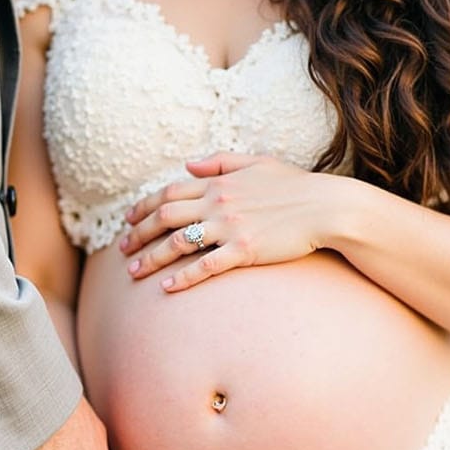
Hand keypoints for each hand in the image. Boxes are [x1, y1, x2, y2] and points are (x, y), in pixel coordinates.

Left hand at [118, 152, 357, 291]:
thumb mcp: (257, 162)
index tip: (127, 221)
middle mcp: (218, 203)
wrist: (327, 207)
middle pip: (165, 217)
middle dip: (138, 235)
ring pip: (178, 242)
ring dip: (152, 258)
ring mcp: (231, 228)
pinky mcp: (245, 251)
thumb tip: (187, 165)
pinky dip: (183, 277)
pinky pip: (206, 266)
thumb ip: (220, 162)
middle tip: (121, 251)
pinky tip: (167, 287)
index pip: (169, 193)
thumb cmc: (296, 186)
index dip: (143, 208)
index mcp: (219, 183)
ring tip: (134, 273)